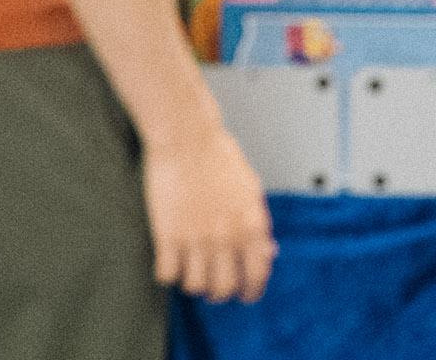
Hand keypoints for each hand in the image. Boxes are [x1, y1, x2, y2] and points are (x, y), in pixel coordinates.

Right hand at [143, 123, 273, 304]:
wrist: (187, 139)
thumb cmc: (219, 159)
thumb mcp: (251, 190)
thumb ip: (259, 224)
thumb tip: (267, 252)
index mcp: (252, 225)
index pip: (258, 275)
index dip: (252, 291)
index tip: (246, 295)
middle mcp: (226, 236)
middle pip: (224, 289)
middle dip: (220, 292)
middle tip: (214, 286)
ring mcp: (196, 238)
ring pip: (195, 286)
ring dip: (194, 283)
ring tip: (192, 269)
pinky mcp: (167, 235)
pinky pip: (167, 275)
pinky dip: (168, 273)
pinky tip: (170, 261)